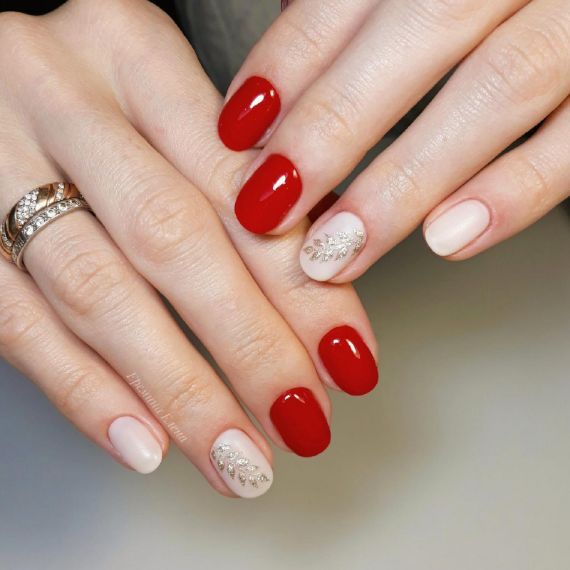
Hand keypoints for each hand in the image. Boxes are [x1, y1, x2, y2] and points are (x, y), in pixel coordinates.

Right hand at [0, 0, 377, 497]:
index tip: (346, 358)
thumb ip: (230, 182)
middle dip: (249, 348)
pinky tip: (145, 443)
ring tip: (237, 457)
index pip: (239, 184)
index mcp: (132, 51)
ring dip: (178, 391)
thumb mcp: (166, 104)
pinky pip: (18, 322)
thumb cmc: (94, 95)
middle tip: (302, 421)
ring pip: (97, 293)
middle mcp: (60, 94)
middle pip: (173, 239)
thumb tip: (316, 292)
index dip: (301, 283)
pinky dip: (86, 391)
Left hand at [220, 0, 568, 279]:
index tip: (238, 131)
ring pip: (498, 89)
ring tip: (336, 251)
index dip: (290, 60)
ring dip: (403, 183)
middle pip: (423, 30)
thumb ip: (360, 7)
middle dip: (332, 129)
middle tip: (267, 207)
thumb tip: (282, 66)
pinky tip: (445, 241)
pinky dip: (512, 195)